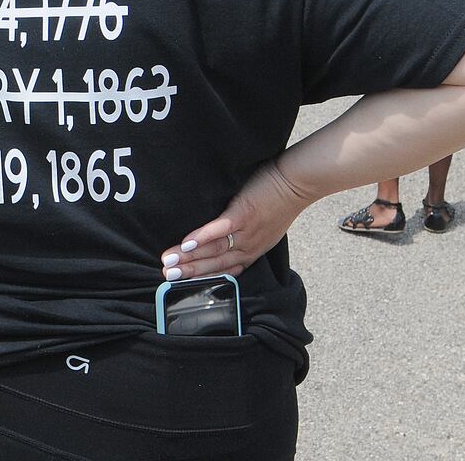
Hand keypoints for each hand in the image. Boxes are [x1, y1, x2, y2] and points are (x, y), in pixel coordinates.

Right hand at [159, 161, 309, 280]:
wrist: (297, 182)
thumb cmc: (281, 199)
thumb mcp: (266, 225)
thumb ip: (247, 232)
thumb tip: (226, 232)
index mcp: (253, 250)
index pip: (225, 270)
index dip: (203, 277)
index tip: (183, 282)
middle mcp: (249, 246)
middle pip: (215, 263)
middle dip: (189, 271)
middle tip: (167, 276)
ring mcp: (246, 232)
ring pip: (213, 250)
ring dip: (188, 258)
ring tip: (168, 261)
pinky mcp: (243, 214)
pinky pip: (219, 230)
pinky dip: (201, 238)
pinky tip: (185, 243)